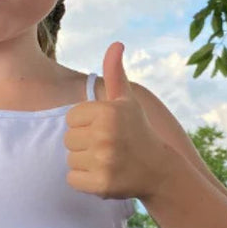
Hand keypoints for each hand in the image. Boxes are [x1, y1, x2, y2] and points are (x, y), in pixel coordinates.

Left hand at [64, 42, 164, 200]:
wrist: (158, 170)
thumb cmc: (137, 132)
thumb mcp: (127, 101)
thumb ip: (116, 73)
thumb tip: (116, 43)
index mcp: (108, 112)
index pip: (70, 118)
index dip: (85, 125)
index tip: (105, 130)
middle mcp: (105, 135)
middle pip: (68, 139)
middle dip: (83, 144)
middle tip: (107, 147)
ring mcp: (103, 161)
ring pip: (70, 160)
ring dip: (84, 163)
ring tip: (106, 161)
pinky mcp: (100, 184)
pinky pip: (72, 180)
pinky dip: (84, 181)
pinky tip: (103, 176)